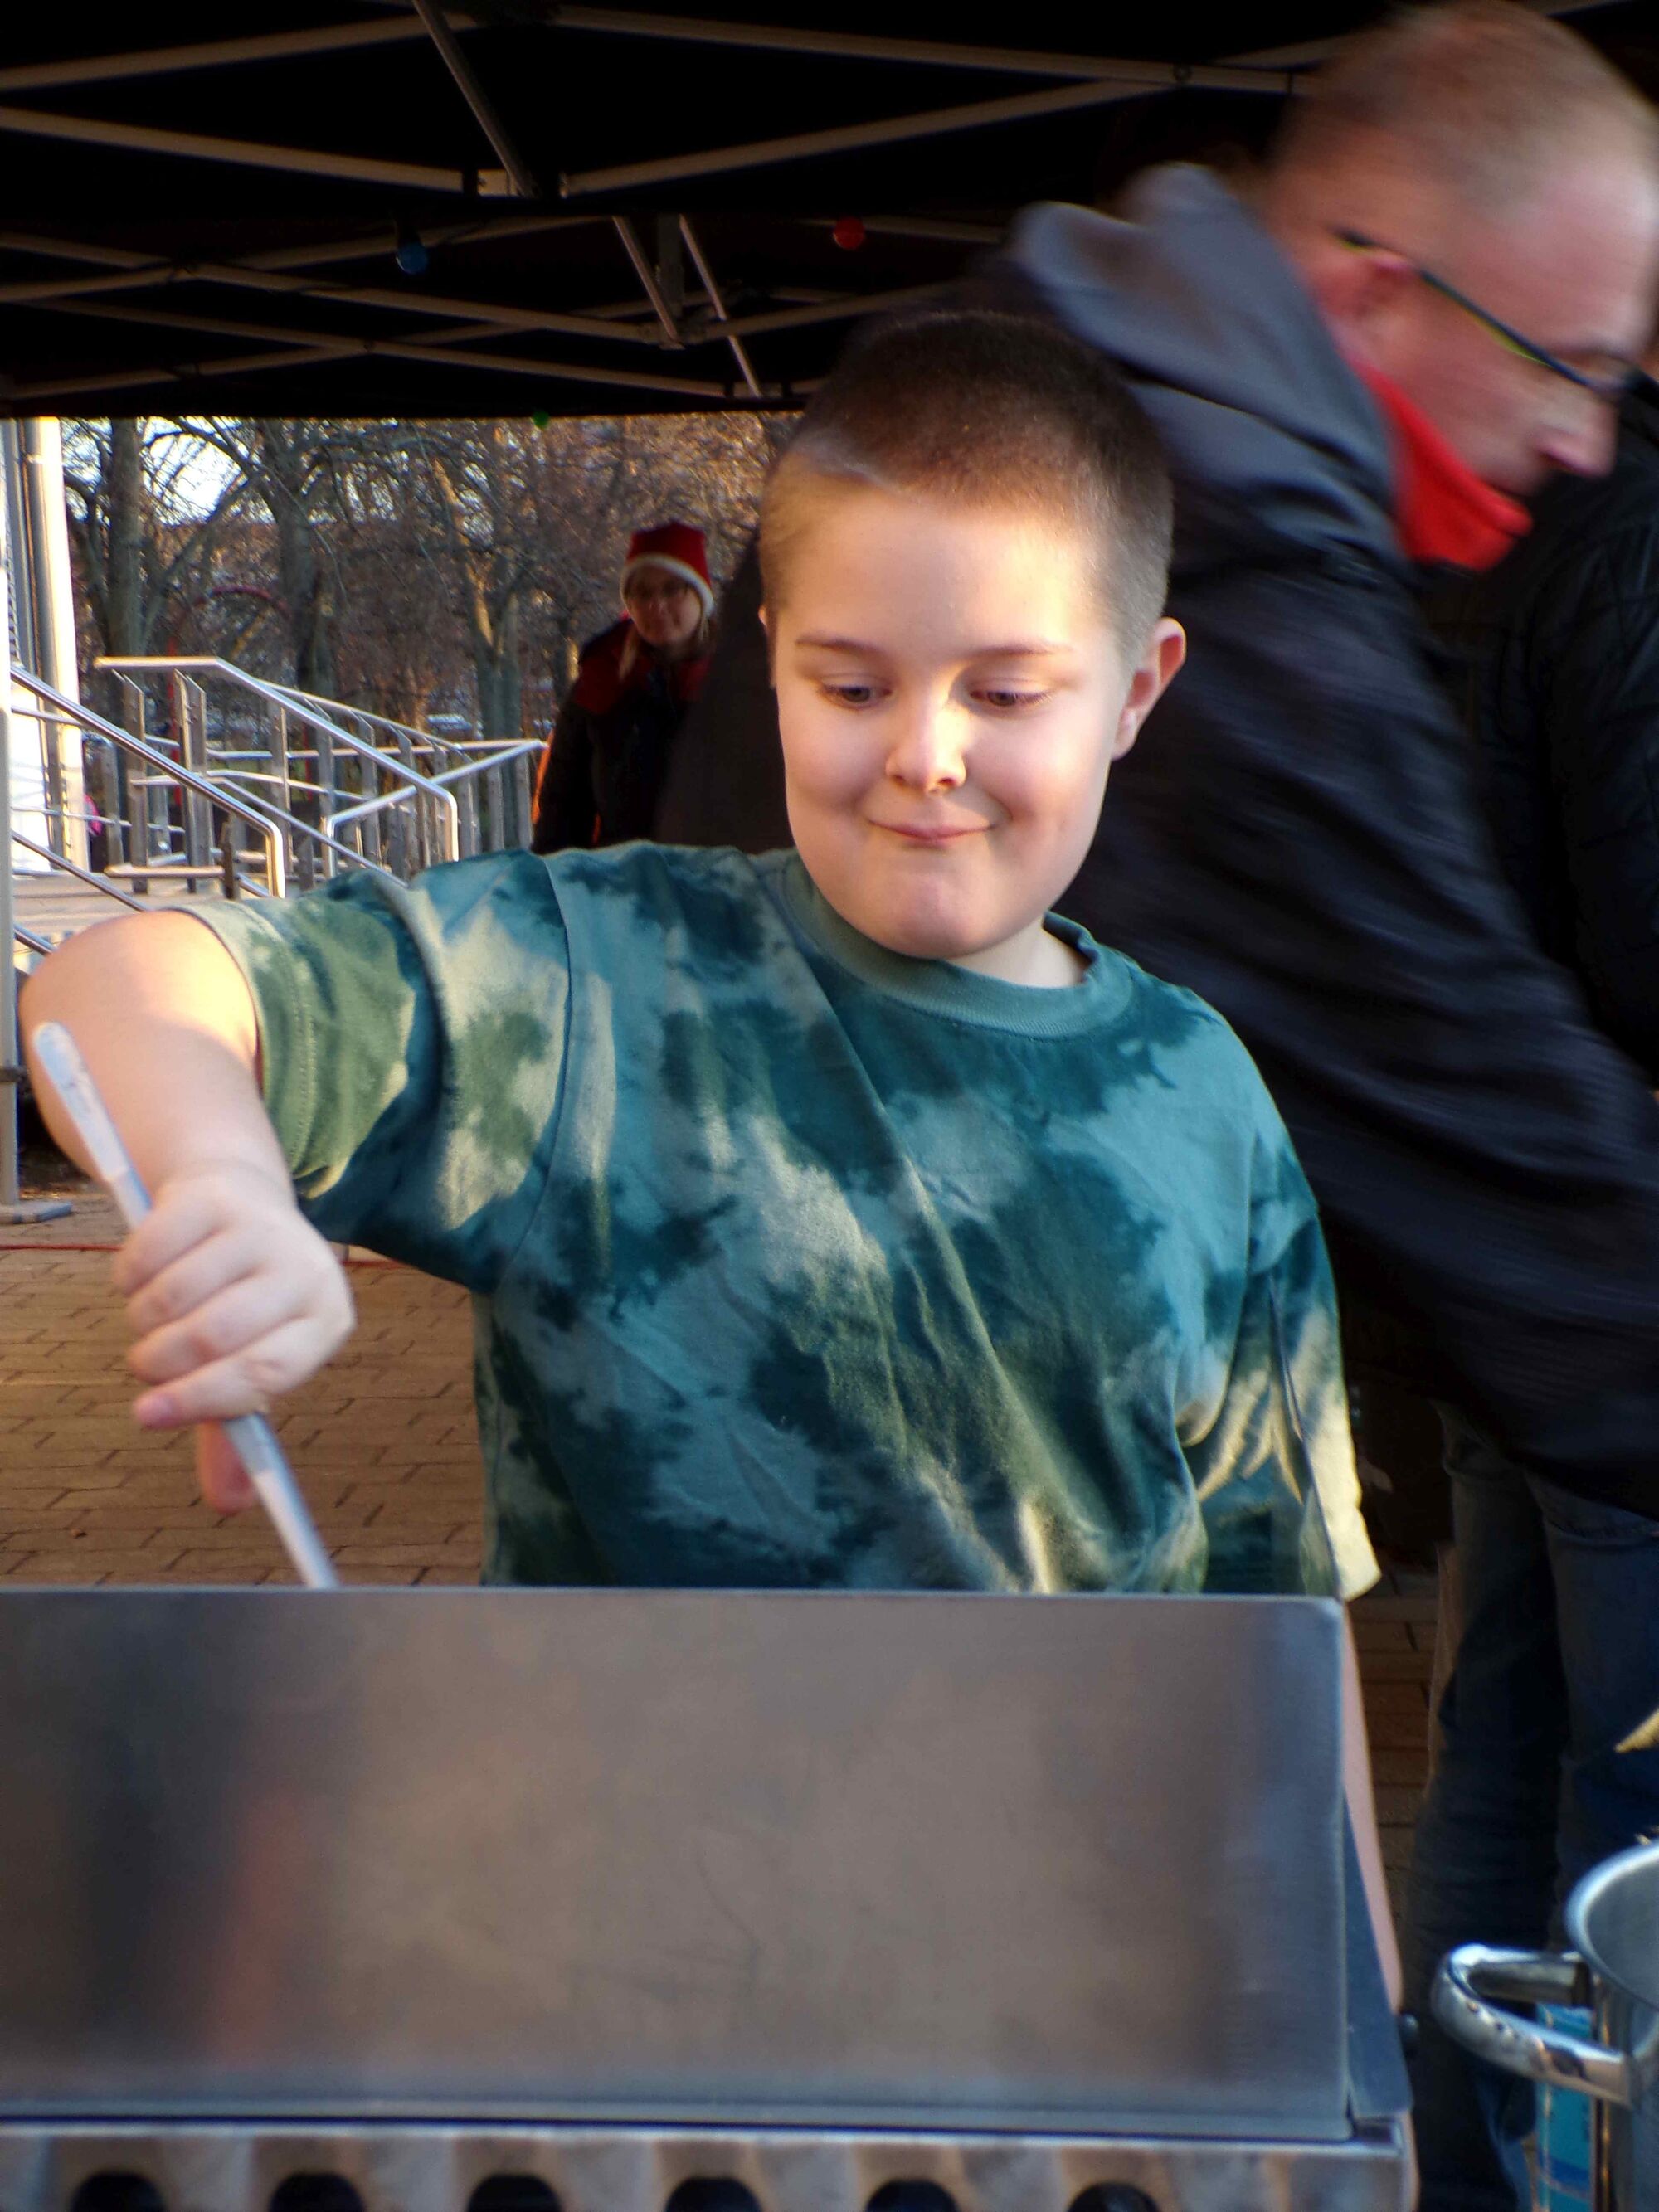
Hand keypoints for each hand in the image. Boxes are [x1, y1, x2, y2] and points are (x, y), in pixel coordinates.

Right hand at [113, 1164, 353, 1510]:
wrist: (238, 1202)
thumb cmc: (247, 1298)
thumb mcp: (251, 1358)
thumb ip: (237, 1428)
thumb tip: (231, 1504)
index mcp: (327, 1319)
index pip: (266, 1372)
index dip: (202, 1400)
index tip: (145, 1415)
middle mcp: (306, 1268)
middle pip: (213, 1336)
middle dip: (161, 1362)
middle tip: (145, 1365)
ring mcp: (261, 1227)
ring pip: (171, 1297)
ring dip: (141, 1321)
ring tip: (151, 1319)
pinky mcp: (214, 1197)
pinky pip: (144, 1255)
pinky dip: (126, 1278)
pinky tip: (142, 1276)